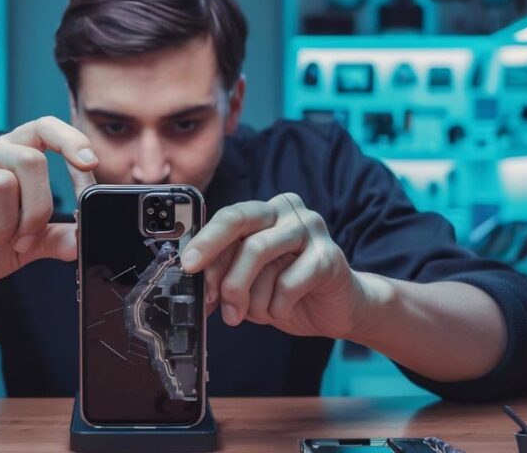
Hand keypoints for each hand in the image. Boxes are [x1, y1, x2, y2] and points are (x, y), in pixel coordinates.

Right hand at [0, 117, 97, 288]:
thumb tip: (80, 238)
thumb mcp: (29, 242)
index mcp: (9, 150)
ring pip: (2, 185)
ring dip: (6, 226)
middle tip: (25, 237)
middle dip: (37, 209)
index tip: (90, 164)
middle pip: (29, 161)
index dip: (70, 140)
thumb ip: (55, 236)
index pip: (43, 127)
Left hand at [180, 193, 364, 338]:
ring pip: (259, 252)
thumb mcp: (249, 281)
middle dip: (217, 259)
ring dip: (245, 294)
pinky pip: (286, 283)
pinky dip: (275, 306)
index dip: (205, 241)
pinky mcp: (328, 257)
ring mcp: (311, 229)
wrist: (338, 308)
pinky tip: (280, 311)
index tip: (187, 264)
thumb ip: (224, 274)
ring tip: (242, 314)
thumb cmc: (289, 290)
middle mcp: (287, 211)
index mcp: (265, 211)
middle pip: (241, 222)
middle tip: (210, 295)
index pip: (229, 216)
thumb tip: (193, 283)